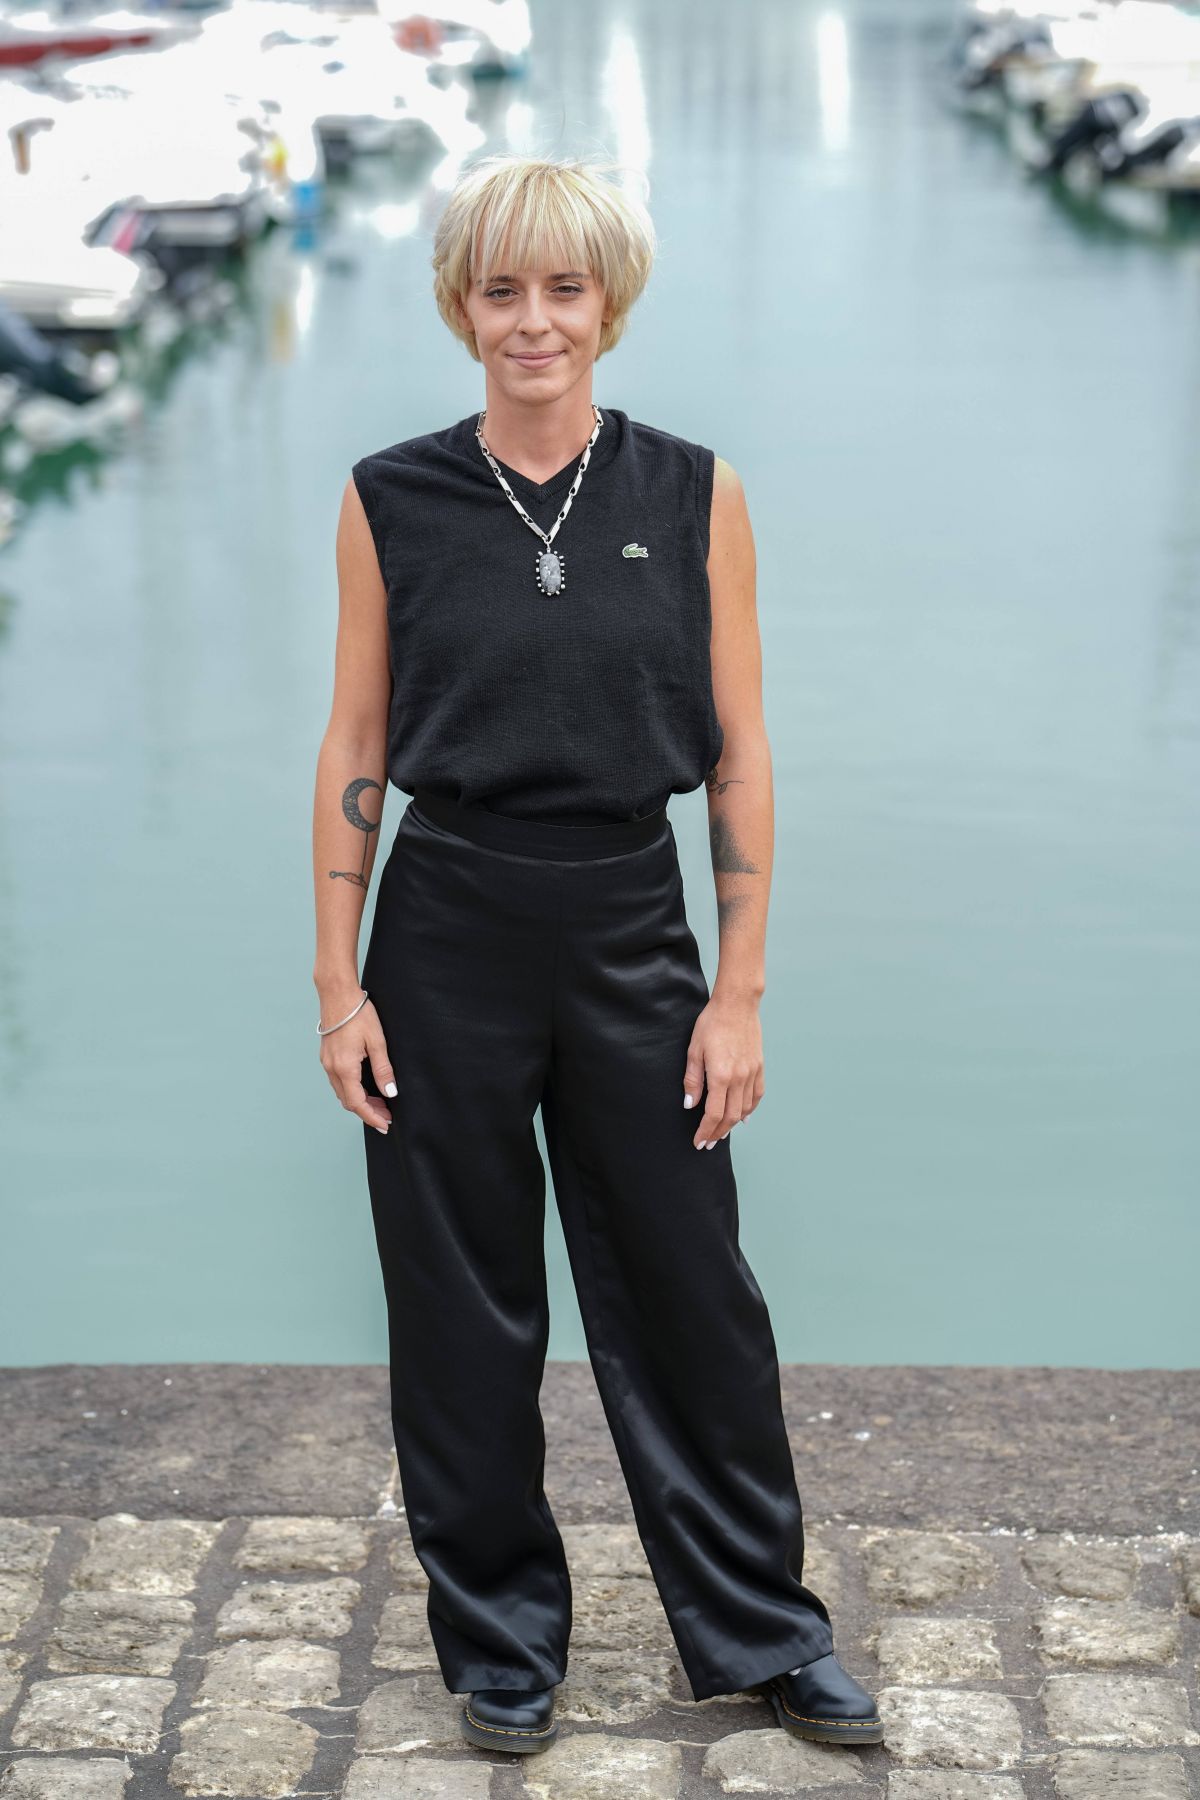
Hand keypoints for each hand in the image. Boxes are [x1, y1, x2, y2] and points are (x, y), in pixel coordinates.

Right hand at [317, 988, 395, 1132]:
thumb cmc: (358, 1014)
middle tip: (386, 1115)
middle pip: (348, 1101)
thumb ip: (383, 1069)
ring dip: (360, 1101)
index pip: (357, 1103)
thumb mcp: (377, 1042)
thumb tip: (390, 1093)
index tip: (384, 1125)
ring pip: (342, 1093)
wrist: (337, 994)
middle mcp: (332, 1069)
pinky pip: (338, 1082)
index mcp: (344, 1068)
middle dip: (368, 1111)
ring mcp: (327, 1063)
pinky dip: (352, 1090)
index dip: (372, 1117)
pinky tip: (366, 1087)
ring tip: (380, 1103)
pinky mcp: (327, 1057)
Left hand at [682, 993, 764, 1147]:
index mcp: (721, 1076)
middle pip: (730, 1117)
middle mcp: (739, 1078)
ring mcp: (752, 1073)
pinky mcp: (759, 1067)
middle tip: (708, 1143)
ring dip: (733, 1125)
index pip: (713, 1114)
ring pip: (744, 1109)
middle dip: (718, 1133)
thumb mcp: (694, 1050)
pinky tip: (742, 1116)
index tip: (698, 1142)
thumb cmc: (711, 1024)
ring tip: (722, 1133)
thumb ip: (692, 1080)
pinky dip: (750, 1109)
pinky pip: (757, 1095)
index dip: (705, 1131)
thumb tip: (690, 1104)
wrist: (737, 1004)